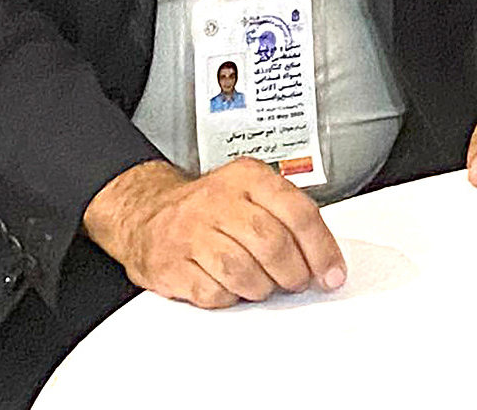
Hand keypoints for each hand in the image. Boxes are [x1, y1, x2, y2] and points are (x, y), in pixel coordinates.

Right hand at [83, 157, 345, 308]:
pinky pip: (213, 293)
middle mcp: (218, 200)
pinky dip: (228, 298)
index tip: (331, 274)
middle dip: (292, 274)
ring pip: (244, 272)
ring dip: (261, 288)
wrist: (146, 212)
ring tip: (260, 283)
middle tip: (294, 282)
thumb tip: (325, 260)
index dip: (322, 249)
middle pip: (272, 244)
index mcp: (247, 178)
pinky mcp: (171, 263)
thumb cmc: (208, 208)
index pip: (297, 211)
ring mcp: (191, 231)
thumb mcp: (250, 193)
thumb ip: (287, 218)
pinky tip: (227, 285)